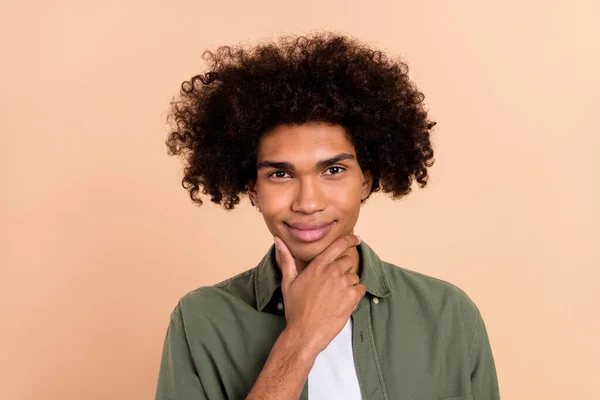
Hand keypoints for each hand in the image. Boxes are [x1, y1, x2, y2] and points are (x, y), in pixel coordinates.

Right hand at [273, 234, 366, 355]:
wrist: (305, 332)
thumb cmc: (296, 308)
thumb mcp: (288, 282)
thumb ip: (286, 259)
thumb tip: (278, 240)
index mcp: (318, 265)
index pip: (338, 245)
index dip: (349, 240)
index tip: (356, 239)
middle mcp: (332, 271)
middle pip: (348, 261)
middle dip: (344, 269)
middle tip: (334, 284)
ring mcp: (343, 284)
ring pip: (354, 277)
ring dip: (348, 284)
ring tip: (335, 297)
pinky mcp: (352, 297)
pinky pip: (360, 289)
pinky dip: (355, 295)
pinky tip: (342, 303)